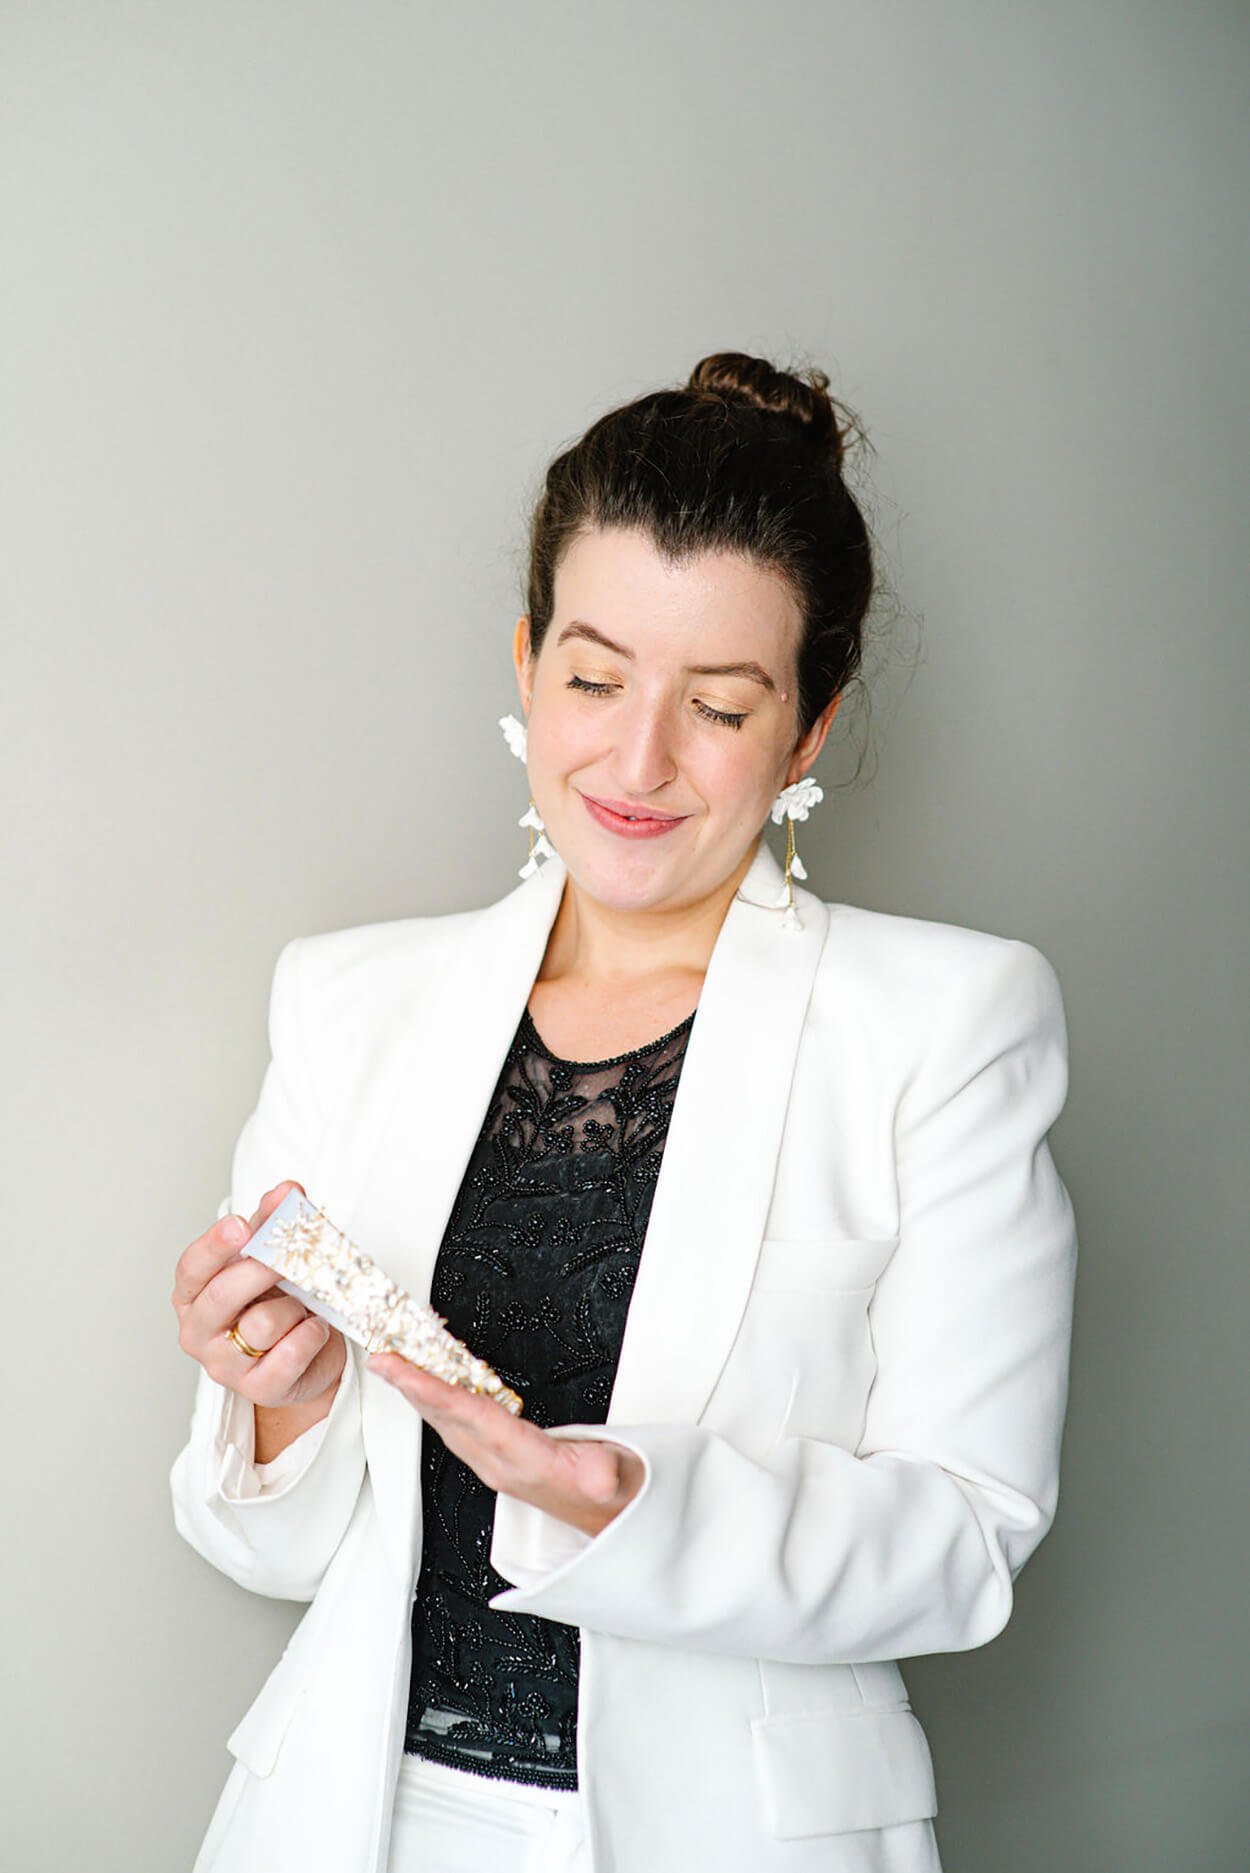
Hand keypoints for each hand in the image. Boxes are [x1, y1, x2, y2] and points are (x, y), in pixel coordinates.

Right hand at [172, 1180, 346, 1407]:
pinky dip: (311, 1335)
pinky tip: (314, 1329)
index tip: (240, 1224)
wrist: (306, 1358)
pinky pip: (289, 1354)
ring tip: (303, 1307)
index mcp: (193, 1294)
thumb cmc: (279, 1302)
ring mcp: (223, 1365)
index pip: (192, 1267)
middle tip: (289, 1255)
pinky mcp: (257, 1390)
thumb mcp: (271, 1259)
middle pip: (221, 1296)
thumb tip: (287, 1191)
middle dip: (261, 1270)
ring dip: (295, 1309)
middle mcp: (198, 1331)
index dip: (215, 1245)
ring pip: (262, 1324)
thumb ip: (273, 1223)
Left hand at [365, 1353, 644, 1537]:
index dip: (433, 1391)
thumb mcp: (620, 1479)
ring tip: (395, 1364)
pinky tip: (430, 1387)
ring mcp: (495, 1464)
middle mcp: (501, 1464)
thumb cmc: (616, 1491)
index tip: (401, 1370)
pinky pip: (457, 1425)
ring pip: (447, 1423)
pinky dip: (438, 1401)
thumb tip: (599, 1476)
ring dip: (418, 1394)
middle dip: (410, 1387)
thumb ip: (607, 1475)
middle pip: (446, 1419)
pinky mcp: (498, 1460)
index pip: (470, 1417)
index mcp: (526, 1461)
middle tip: (381, 1356)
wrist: (616, 1520)